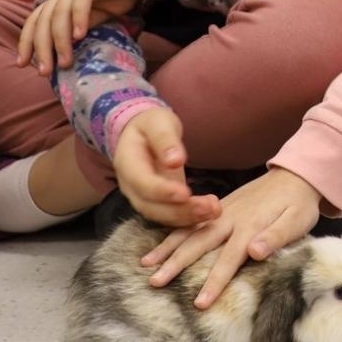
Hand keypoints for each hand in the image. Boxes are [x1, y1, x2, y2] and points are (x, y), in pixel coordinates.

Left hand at [16, 0, 142, 73]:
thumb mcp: (98, 14)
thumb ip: (81, 26)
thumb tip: (67, 49)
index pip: (36, 20)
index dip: (27, 41)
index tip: (22, 64)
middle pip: (43, 20)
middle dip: (41, 48)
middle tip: (44, 72)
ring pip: (60, 13)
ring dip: (60, 40)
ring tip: (65, 62)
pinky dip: (78, 18)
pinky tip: (80, 36)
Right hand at [113, 108, 219, 226]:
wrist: (143, 133)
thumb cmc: (151, 124)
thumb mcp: (158, 122)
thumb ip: (165, 139)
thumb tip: (176, 160)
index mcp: (128, 164)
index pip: (142, 184)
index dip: (163, 192)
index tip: (186, 193)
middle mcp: (131, 186)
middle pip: (151, 207)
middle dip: (180, 210)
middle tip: (209, 207)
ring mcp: (142, 197)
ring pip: (160, 216)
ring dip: (187, 218)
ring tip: (214, 211)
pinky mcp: (156, 203)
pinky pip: (169, 216)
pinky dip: (188, 219)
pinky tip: (209, 214)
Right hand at [141, 167, 321, 307]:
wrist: (296, 174)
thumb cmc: (300, 204)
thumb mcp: (297, 220)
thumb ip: (276, 236)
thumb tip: (254, 252)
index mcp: (249, 226)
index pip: (228, 260)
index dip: (214, 282)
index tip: (198, 303)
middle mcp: (230, 218)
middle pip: (198, 244)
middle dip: (176, 265)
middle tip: (155, 283)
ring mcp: (222, 211)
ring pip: (189, 231)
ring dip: (168, 248)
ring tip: (146, 265)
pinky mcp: (219, 207)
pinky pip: (192, 220)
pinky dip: (174, 232)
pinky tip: (159, 243)